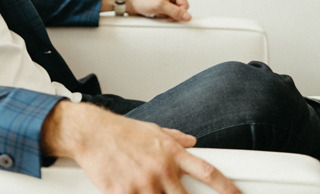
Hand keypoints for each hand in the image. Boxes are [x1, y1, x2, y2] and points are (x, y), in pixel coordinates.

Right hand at [42, 101, 240, 193]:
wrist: (91, 133)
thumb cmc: (120, 132)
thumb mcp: (152, 131)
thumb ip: (175, 139)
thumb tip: (190, 141)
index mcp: (171, 153)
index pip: (208, 173)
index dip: (228, 189)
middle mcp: (162, 170)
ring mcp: (144, 185)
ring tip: (153, 191)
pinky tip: (136, 192)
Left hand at [102, 0, 190, 20]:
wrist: (127, 1)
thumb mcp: (160, 5)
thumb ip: (175, 12)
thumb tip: (187, 16)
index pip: (185, 5)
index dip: (178, 13)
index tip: (171, 16)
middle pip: (178, 10)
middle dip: (170, 14)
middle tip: (160, 13)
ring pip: (171, 13)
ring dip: (164, 16)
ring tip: (155, 12)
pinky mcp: (159, 5)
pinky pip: (165, 14)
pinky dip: (160, 16)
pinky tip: (153, 14)